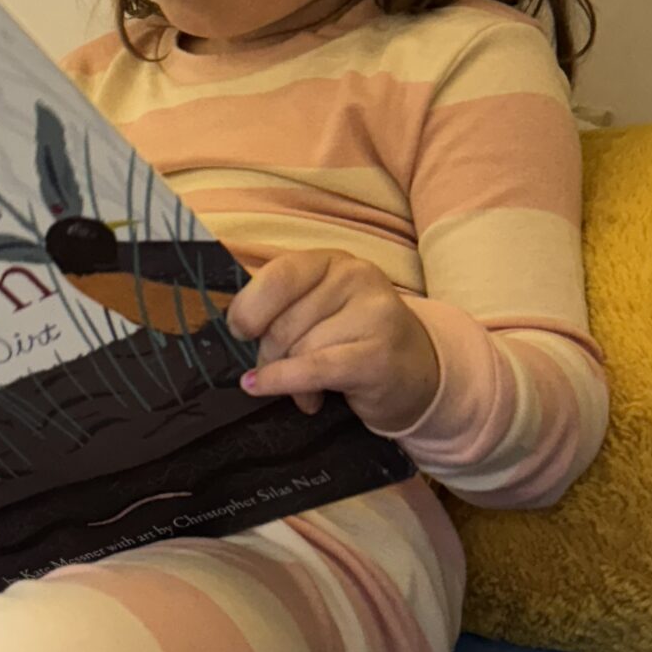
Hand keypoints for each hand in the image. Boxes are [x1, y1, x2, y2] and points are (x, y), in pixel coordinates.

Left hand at [227, 250, 441, 433]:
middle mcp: (356, 277)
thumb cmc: (353, 340)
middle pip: (282, 321)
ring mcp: (373, 313)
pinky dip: (281, 381)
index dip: (248, 307)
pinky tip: (262, 387)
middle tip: (275, 370)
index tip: (240, 331)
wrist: (416, 372)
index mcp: (333, 261)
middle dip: (268, 353)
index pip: (278, 276)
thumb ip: (282, 308)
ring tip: (304, 390)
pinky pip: (312, 368)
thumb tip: (234, 330)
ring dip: (286, 376)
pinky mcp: (378, 354)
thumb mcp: (319, 310)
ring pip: (297, 348)